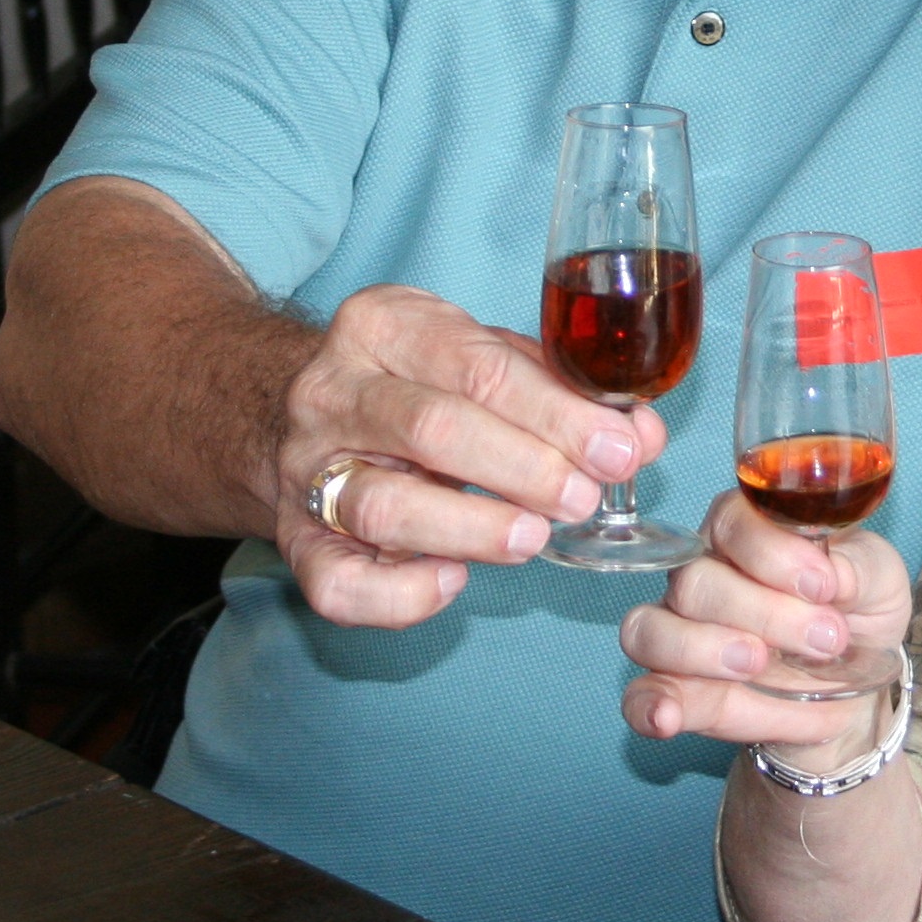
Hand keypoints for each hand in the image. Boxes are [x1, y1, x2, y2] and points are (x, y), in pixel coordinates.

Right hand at [272, 282, 663, 628]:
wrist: (282, 408)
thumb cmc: (413, 382)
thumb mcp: (478, 356)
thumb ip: (557, 390)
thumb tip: (639, 438)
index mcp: (382, 325)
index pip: (477, 367)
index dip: (556, 413)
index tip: (618, 450)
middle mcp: (331, 392)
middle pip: (431, 428)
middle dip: (523, 468)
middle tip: (583, 498)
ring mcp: (304, 471)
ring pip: (382, 506)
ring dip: (470, 528)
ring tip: (533, 539)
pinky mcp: (294, 543)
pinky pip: (338, 585)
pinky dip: (400, 595)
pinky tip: (454, 582)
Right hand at [622, 493, 914, 761]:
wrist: (857, 692)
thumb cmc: (857, 615)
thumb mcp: (881, 582)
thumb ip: (860, 568)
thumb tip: (833, 572)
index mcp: (746, 533)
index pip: (732, 521)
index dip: (772, 552)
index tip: (824, 585)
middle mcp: (701, 574)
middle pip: (696, 580)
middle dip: (763, 612)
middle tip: (825, 638)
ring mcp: (680, 633)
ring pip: (652, 630)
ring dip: (703, 651)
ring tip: (758, 665)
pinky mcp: (679, 691)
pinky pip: (641, 696)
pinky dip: (650, 706)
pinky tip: (667, 719)